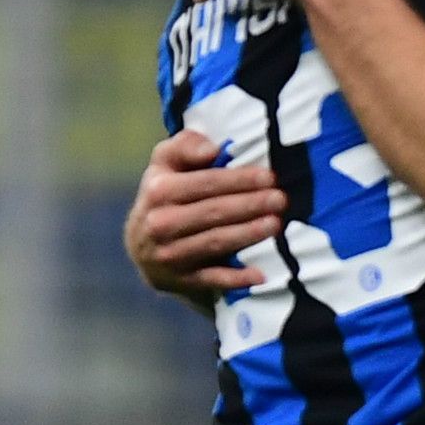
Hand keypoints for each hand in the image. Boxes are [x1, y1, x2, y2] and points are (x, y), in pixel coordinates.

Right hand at [125, 130, 285, 302]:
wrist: (143, 242)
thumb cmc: (168, 191)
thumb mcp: (167, 162)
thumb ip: (186, 145)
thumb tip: (211, 150)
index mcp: (158, 190)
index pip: (206, 183)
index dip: (240, 180)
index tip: (270, 177)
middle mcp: (159, 223)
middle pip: (213, 212)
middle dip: (251, 204)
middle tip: (281, 199)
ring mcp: (168, 254)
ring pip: (214, 242)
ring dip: (247, 234)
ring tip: (276, 224)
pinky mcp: (178, 279)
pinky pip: (210, 279)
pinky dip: (235, 278)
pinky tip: (261, 275)